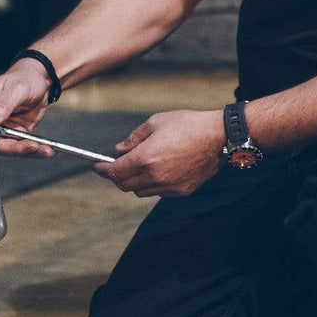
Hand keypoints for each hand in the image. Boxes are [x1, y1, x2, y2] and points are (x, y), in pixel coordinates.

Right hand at [0, 60, 53, 156]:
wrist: (40, 80)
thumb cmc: (24, 78)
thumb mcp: (16, 88)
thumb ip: (3, 104)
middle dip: (12, 148)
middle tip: (30, 147)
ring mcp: (2, 129)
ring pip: (8, 147)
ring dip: (25, 151)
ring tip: (42, 149)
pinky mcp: (15, 133)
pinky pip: (21, 146)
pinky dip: (33, 150)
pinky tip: (45, 150)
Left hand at [97, 109, 223, 197]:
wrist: (218, 137)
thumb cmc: (187, 124)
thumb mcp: (156, 123)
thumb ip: (134, 138)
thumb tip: (119, 149)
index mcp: (146, 158)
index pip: (115, 171)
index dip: (103, 169)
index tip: (97, 166)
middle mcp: (155, 176)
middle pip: (125, 185)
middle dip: (116, 176)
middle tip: (115, 166)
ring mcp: (169, 186)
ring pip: (140, 192)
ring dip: (134, 182)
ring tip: (139, 168)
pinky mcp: (181, 191)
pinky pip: (158, 192)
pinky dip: (152, 185)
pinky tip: (158, 171)